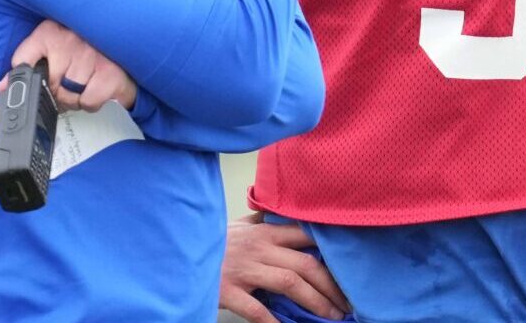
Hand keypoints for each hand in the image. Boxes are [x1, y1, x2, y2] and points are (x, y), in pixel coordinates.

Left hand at [3, 20, 136, 113]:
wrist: (126, 46)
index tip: (32, 83)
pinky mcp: (109, 73)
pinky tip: (97, 87)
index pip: (22, 60)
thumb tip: (3, 87)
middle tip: (70, 83)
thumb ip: (27, 65)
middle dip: (58, 92)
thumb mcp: (53, 48)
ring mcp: (90, 56)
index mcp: (50, 31)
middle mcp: (70, 40)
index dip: (25, 79)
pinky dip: (91, 102)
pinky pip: (88, 101)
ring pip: (68, 96)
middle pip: (48, 85)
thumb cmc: (85, 50)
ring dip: (76, 98)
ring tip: (84, 84)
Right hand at [219, 212, 350, 322]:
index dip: (331, 253)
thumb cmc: (212, 240)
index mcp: (264, 231)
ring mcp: (244, 269)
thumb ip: (261, 221)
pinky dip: (274, 322)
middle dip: (331, 285)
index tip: (349, 268)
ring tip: (331, 316)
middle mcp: (259, 247)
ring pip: (290, 283)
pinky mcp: (227, 290)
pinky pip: (256, 308)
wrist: (176, 249)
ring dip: (316, 302)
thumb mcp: (238, 226)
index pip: (306, 236)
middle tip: (346, 303)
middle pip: (306, 264)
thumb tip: (280, 214)